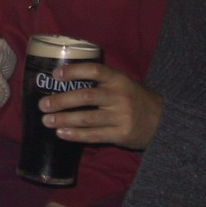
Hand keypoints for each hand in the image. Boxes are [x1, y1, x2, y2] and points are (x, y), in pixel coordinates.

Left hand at [39, 62, 161, 149]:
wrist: (163, 121)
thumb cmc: (133, 98)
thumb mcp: (121, 83)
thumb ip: (98, 80)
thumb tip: (61, 80)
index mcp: (118, 79)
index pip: (94, 70)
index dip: (74, 71)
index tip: (55, 75)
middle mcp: (119, 96)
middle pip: (86, 96)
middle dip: (61, 100)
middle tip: (42, 104)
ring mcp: (121, 116)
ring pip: (87, 118)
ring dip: (64, 119)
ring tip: (46, 120)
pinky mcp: (122, 134)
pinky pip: (94, 135)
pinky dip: (76, 135)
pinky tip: (62, 133)